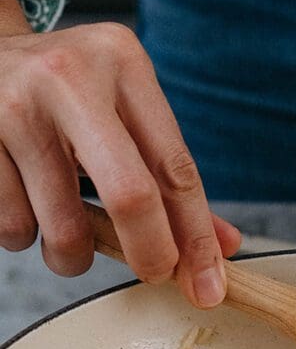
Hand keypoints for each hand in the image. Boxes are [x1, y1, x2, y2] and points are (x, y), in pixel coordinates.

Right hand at [0, 0, 240, 305]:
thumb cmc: (70, 92)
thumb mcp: (125, 109)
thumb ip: (169, 174)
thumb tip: (221, 246)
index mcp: (123, 63)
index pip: (175, 168)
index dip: (196, 236)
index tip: (208, 285)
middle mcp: (69, 78)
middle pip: (130, 196)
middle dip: (150, 253)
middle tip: (153, 274)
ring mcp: (14, 107)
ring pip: (63, 228)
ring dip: (74, 256)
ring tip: (70, 235)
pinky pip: (13, 227)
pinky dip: (27, 236)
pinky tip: (27, 204)